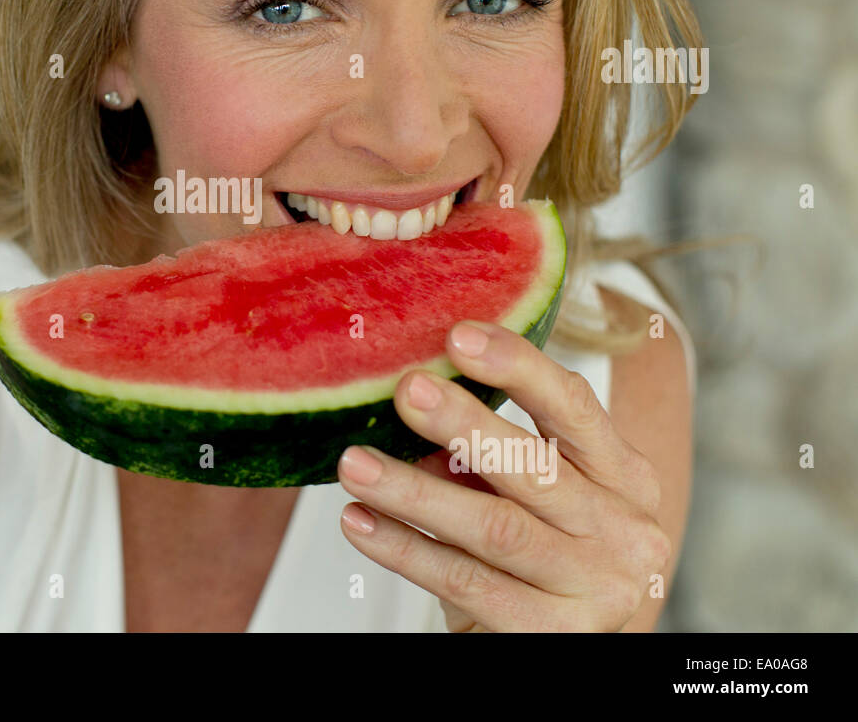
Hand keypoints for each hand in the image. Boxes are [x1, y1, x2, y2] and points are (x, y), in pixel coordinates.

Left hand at [336, 319, 671, 631]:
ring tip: (354, 463)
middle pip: (535, 470)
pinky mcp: (554, 637)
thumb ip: (487, 457)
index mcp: (626, 477)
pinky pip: (465, 582)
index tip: (459, 335)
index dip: (520, 367)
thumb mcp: (526, 497)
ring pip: (495, 529)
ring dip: (414, 492)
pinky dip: (404, 549)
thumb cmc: (534, 555)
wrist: (555, 645)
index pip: (575, 408)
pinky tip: (359, 521)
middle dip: (465, 425)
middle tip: (405, 390)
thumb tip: (415, 404)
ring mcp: (597, 590)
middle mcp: (626, 532)